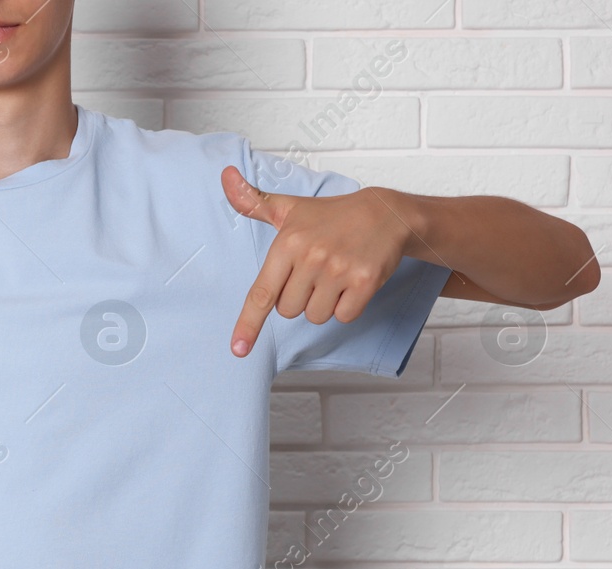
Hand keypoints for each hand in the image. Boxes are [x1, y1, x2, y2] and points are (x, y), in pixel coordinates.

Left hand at [222, 166, 409, 358]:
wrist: (386, 213)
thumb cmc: (331, 216)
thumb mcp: (289, 208)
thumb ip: (253, 202)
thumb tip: (225, 176)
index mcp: (288, 243)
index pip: (262, 293)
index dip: (248, 324)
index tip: (238, 349)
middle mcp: (311, 257)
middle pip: (289, 311)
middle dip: (300, 298)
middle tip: (316, 272)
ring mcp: (339, 270)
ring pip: (316, 316)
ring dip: (324, 304)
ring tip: (335, 275)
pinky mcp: (365, 282)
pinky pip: (344, 316)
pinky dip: (347, 306)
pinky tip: (352, 282)